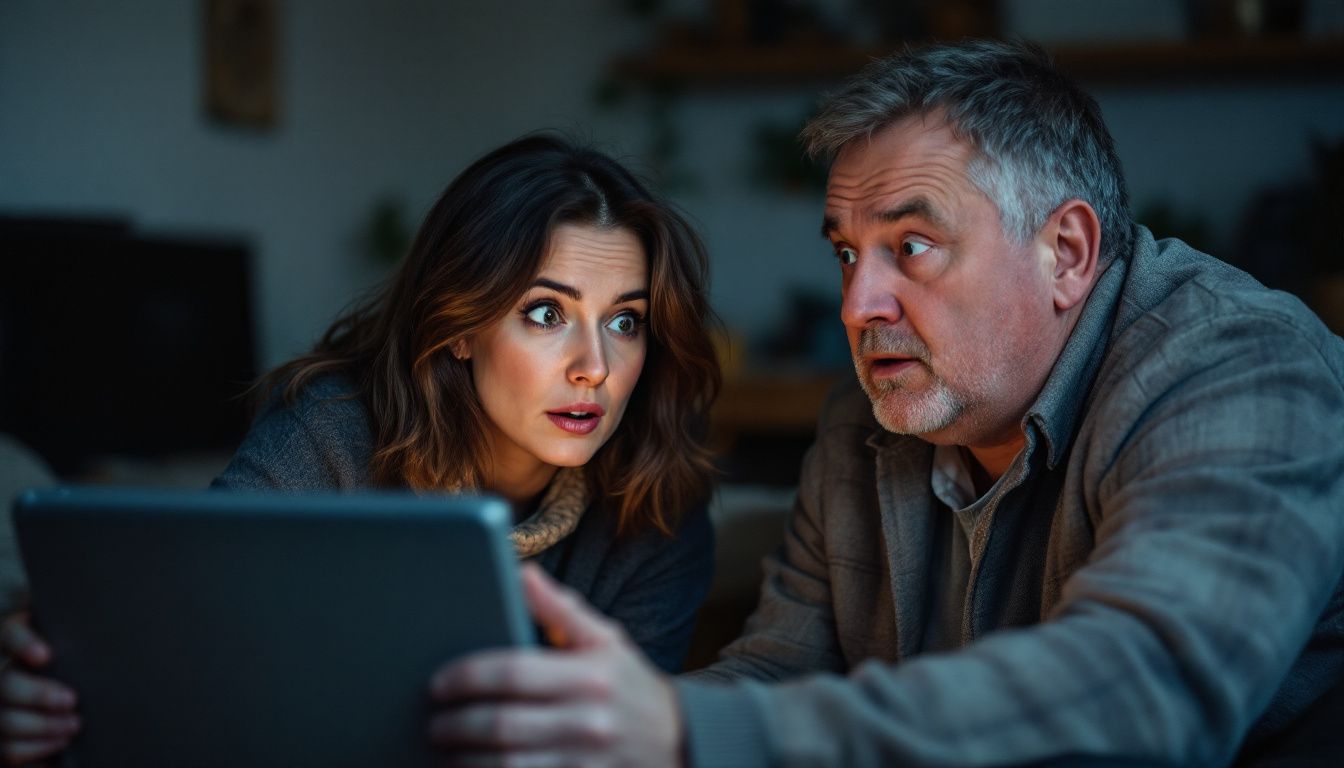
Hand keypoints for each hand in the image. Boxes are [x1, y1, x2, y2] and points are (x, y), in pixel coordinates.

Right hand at [0, 612, 78, 765]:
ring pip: (7, 720)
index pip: (9, 634)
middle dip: (38, 695)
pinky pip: (10, 749)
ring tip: (75, 723)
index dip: (23, 644)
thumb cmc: (69, 660)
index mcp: (10, 643)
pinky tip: (63, 739)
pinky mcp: (1, 736)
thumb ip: (74, 634)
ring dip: (45, 725)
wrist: (51, 696)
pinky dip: (39, 746)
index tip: (46, 655)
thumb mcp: (69, 642)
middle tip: (72, 699)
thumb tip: (103, 620)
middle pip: (6, 684)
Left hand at [428, 563, 682, 766]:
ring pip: (506, 766)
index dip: (467, 676)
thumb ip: (562, 609)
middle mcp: (588, 720)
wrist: (681, 743)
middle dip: (456, 724)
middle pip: (501, 725)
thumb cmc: (630, 686)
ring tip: (447, 749)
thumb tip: (522, 573)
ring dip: (465, 761)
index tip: (439, 683)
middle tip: (435, 721)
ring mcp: (585, 763)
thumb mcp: (606, 641)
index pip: (513, 672)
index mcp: (591, 675)